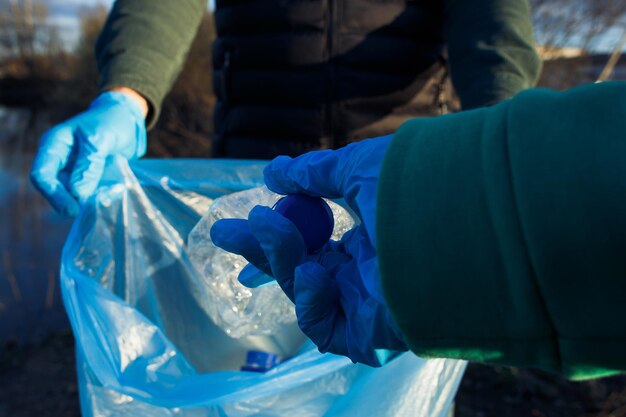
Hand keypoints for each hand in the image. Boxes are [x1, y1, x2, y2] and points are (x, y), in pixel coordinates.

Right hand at [30, 91, 146, 215]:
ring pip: (71, 194)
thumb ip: (89, 163)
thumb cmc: (111, 122)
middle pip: (54, 188)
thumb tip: (77, 193)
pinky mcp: (89, 178)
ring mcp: (74, 171)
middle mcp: (60, 160)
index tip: (71, 209)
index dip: (53, 194)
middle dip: (67, 202)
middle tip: (83, 213)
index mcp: (54, 145)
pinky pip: (87, 193)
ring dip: (83, 202)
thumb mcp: (100, 138)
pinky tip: (104, 202)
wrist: (128, 120)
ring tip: (98, 206)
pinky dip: (94, 199)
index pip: (42, 174)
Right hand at [210, 135, 406, 365]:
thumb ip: (314, 174)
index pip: (315, 242)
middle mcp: (367, 273)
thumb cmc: (415, 189)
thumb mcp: (359, 169)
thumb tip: (274, 171)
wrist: (462, 223)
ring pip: (304, 291)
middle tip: (221, 232)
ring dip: (278, 258)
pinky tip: (316, 271)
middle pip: (300, 268)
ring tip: (265, 226)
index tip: (249, 216)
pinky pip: (325, 329)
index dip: (279, 232)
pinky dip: (309, 299)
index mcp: (368, 239)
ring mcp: (368, 304)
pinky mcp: (371, 334)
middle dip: (260, 249)